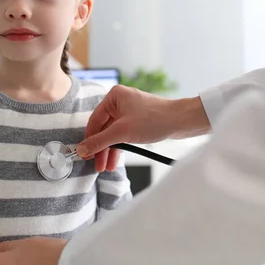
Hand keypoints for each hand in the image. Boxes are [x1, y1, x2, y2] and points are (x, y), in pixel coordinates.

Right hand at [78, 86, 209, 162]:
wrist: (181, 121)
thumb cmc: (154, 119)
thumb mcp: (122, 132)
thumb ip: (100, 141)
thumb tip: (82, 149)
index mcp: (114, 96)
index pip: (94, 121)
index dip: (89, 139)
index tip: (85, 155)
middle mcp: (120, 101)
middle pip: (103, 128)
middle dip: (100, 148)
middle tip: (96, 165)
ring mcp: (129, 111)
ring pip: (113, 134)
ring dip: (109, 151)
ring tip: (106, 167)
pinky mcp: (138, 121)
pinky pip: (123, 135)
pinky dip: (119, 147)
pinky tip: (114, 161)